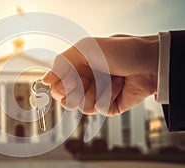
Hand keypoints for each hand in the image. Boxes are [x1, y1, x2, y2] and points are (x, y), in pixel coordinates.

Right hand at [42, 35, 158, 115]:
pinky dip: (108, 96)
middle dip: (77, 89)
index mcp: (76, 69)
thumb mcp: (85, 48)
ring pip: (81, 106)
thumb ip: (61, 63)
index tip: (69, 79)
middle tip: (89, 77)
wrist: (148, 62)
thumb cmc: (118, 51)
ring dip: (95, 91)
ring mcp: (96, 95)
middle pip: (66, 99)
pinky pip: (98, 109)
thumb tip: (44, 80)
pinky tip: (118, 85)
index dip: (60, 86)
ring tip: (108, 78)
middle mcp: (84, 83)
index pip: (57, 85)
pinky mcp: (108, 106)